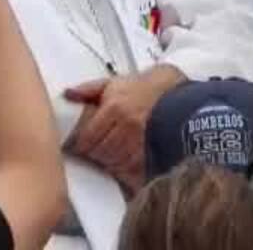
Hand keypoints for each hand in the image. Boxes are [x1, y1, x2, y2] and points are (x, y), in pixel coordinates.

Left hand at [64, 64, 184, 188]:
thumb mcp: (119, 82)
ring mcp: (140, 143)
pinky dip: (124, 169)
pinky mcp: (151, 155)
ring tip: (113, 153)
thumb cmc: (150, 89)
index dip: (82, 143)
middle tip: (98, 148)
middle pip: (98, 152)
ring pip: (112, 163)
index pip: (86, 137)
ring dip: (109, 161)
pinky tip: (125, 161)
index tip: (82, 143)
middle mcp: (126, 127)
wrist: (184, 97)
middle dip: (95, 152)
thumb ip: (91, 89)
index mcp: (114, 108)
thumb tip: (68, 94)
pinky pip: (129, 171)